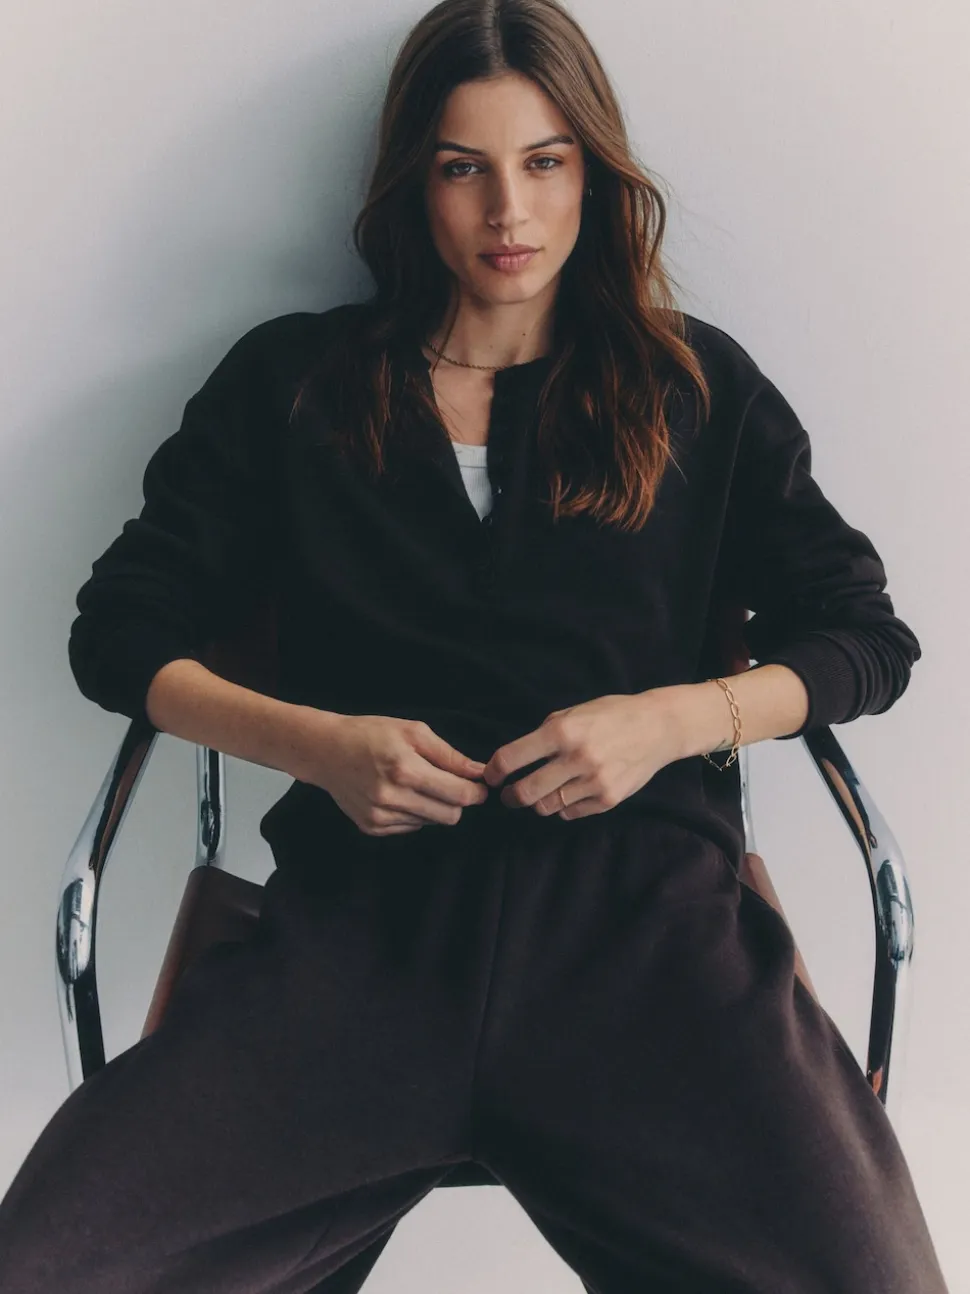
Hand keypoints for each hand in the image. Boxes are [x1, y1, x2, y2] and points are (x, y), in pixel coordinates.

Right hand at [293, 712, 488, 835]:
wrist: (326, 751)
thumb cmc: (371, 734)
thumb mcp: (413, 731)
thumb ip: (449, 755)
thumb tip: (479, 772)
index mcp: (405, 769)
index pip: (459, 795)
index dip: (476, 792)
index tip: (479, 785)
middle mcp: (392, 798)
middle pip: (450, 816)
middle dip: (458, 801)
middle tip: (450, 783)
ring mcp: (380, 816)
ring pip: (431, 823)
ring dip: (433, 806)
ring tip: (416, 783)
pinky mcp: (372, 827)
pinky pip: (411, 827)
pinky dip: (414, 813)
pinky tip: (400, 794)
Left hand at [480, 691, 683, 819]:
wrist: (658, 728)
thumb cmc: (612, 715)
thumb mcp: (574, 712)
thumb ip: (545, 733)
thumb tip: (516, 757)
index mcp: (562, 731)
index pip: (512, 758)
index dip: (494, 771)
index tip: (491, 777)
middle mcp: (576, 758)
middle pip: (526, 792)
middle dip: (511, 797)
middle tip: (509, 796)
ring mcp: (594, 782)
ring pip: (546, 807)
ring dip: (537, 803)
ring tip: (540, 793)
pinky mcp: (607, 800)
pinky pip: (570, 813)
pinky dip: (563, 806)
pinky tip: (568, 793)